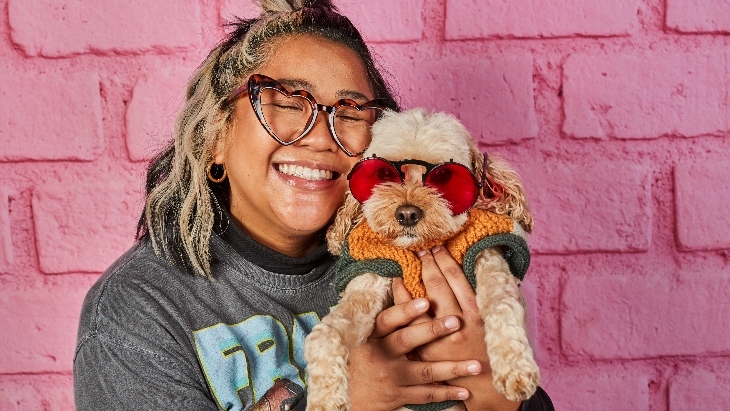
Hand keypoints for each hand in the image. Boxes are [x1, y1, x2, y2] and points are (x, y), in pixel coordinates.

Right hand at [347, 288, 482, 410]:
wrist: (349, 398)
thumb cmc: (361, 359)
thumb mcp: (363, 337)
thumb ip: (384, 317)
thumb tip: (400, 282)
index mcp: (372, 336)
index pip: (388, 319)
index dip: (406, 310)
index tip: (425, 301)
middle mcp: (381, 355)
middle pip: (408, 340)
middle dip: (433, 331)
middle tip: (456, 322)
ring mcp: (391, 377)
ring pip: (425, 371)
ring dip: (452, 368)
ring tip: (476, 364)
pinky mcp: (398, 396)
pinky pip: (426, 395)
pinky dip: (447, 394)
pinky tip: (465, 391)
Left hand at [393, 246, 520, 410]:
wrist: (487, 389)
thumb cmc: (498, 352)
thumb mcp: (506, 323)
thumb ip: (499, 296)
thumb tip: (491, 265)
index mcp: (479, 315)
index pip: (458, 279)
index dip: (446, 260)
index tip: (438, 246)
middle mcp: (459, 324)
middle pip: (439, 286)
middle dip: (428, 263)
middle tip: (421, 247)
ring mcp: (440, 338)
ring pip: (421, 302)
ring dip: (413, 279)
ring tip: (408, 262)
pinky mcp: (426, 351)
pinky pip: (410, 323)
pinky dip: (402, 303)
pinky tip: (397, 288)